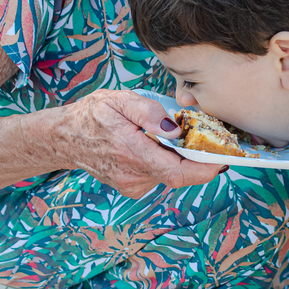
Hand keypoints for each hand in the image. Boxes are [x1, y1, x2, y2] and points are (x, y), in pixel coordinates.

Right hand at [60, 90, 225, 197]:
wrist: (64, 138)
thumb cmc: (92, 115)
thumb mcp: (118, 100)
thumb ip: (149, 112)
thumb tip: (175, 129)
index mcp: (131, 151)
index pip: (177, 171)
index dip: (204, 169)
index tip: (223, 159)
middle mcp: (133, 174)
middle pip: (179, 174)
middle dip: (197, 159)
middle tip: (208, 140)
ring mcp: (132, 184)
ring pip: (170, 175)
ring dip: (180, 159)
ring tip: (174, 137)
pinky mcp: (132, 188)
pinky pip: (159, 176)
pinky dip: (166, 162)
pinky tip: (157, 147)